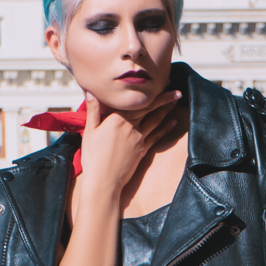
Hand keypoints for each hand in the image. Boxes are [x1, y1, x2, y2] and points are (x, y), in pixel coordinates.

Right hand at [78, 89, 181, 205]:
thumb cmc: (93, 157)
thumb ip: (93, 110)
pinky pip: (157, 136)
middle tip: (175, 90)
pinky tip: (173, 122)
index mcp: (117, 119)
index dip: (151, 93)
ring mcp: (139, 139)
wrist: (103, 181)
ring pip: (156, 120)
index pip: (137, 102)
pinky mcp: (142, 150)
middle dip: (164, 98)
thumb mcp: (89, 131)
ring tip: (176, 101)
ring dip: (167, 110)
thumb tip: (91, 91)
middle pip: (150, 109)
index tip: (161, 83)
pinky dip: (166, 128)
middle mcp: (131, 127)